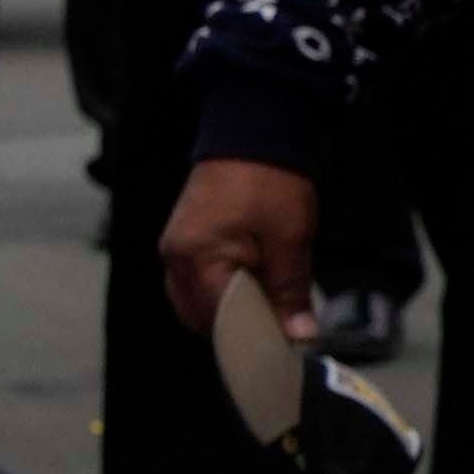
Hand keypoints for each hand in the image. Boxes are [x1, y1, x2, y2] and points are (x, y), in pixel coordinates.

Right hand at [153, 149, 319, 347]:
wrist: (251, 132)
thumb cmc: (269, 181)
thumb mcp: (290, 239)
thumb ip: (290, 291)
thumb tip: (298, 335)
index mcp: (197, 259)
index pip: (219, 322)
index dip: (253, 335)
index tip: (284, 341)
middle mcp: (175, 259)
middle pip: (202, 318)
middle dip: (239, 324)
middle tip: (279, 318)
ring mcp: (175, 250)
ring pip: (197, 303)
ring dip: (230, 308)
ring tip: (267, 296)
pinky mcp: (182, 242)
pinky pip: (196, 282)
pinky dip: (221, 291)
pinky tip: (250, 282)